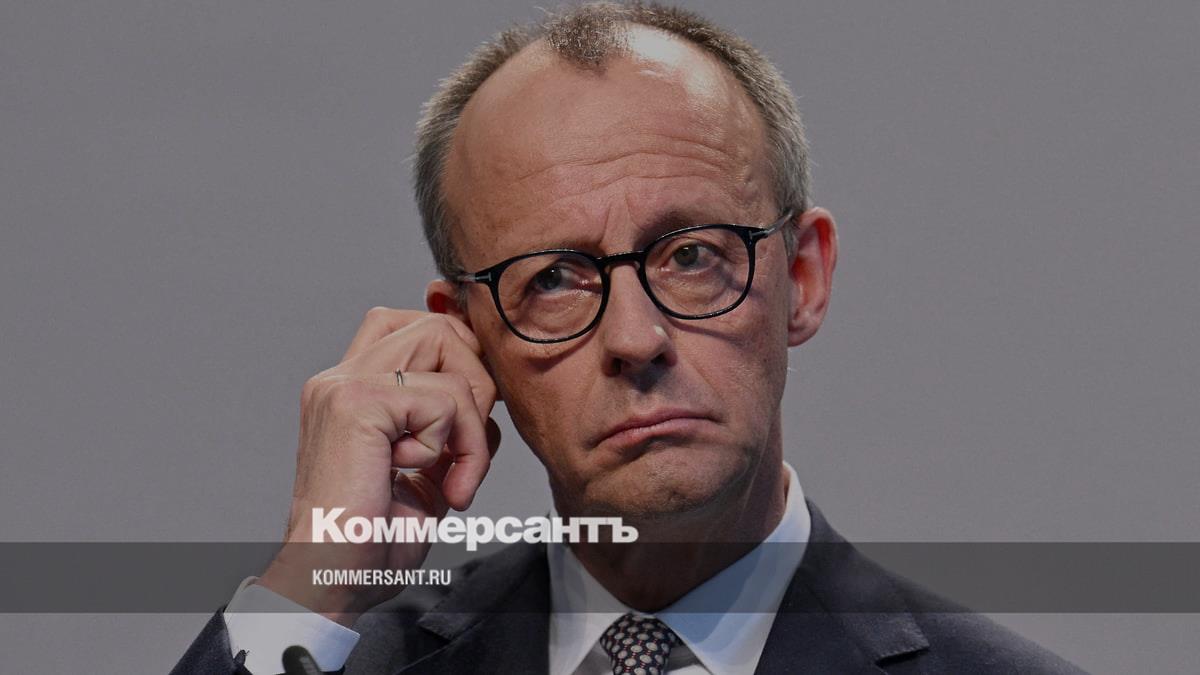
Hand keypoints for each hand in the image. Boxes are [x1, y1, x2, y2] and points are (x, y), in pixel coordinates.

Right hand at [257, 308, 500, 624]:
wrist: (331, 582)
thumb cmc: (372, 540)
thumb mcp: (424, 468)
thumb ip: (445, 423)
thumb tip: (488, 390)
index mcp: (349, 388)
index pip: (418, 326)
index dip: (463, 361)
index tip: (472, 426)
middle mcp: (340, 377)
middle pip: (438, 325)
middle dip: (476, 383)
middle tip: (469, 450)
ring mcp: (344, 385)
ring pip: (448, 349)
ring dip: (470, 423)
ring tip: (452, 479)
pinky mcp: (357, 403)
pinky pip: (446, 400)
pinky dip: (458, 447)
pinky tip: (432, 487)